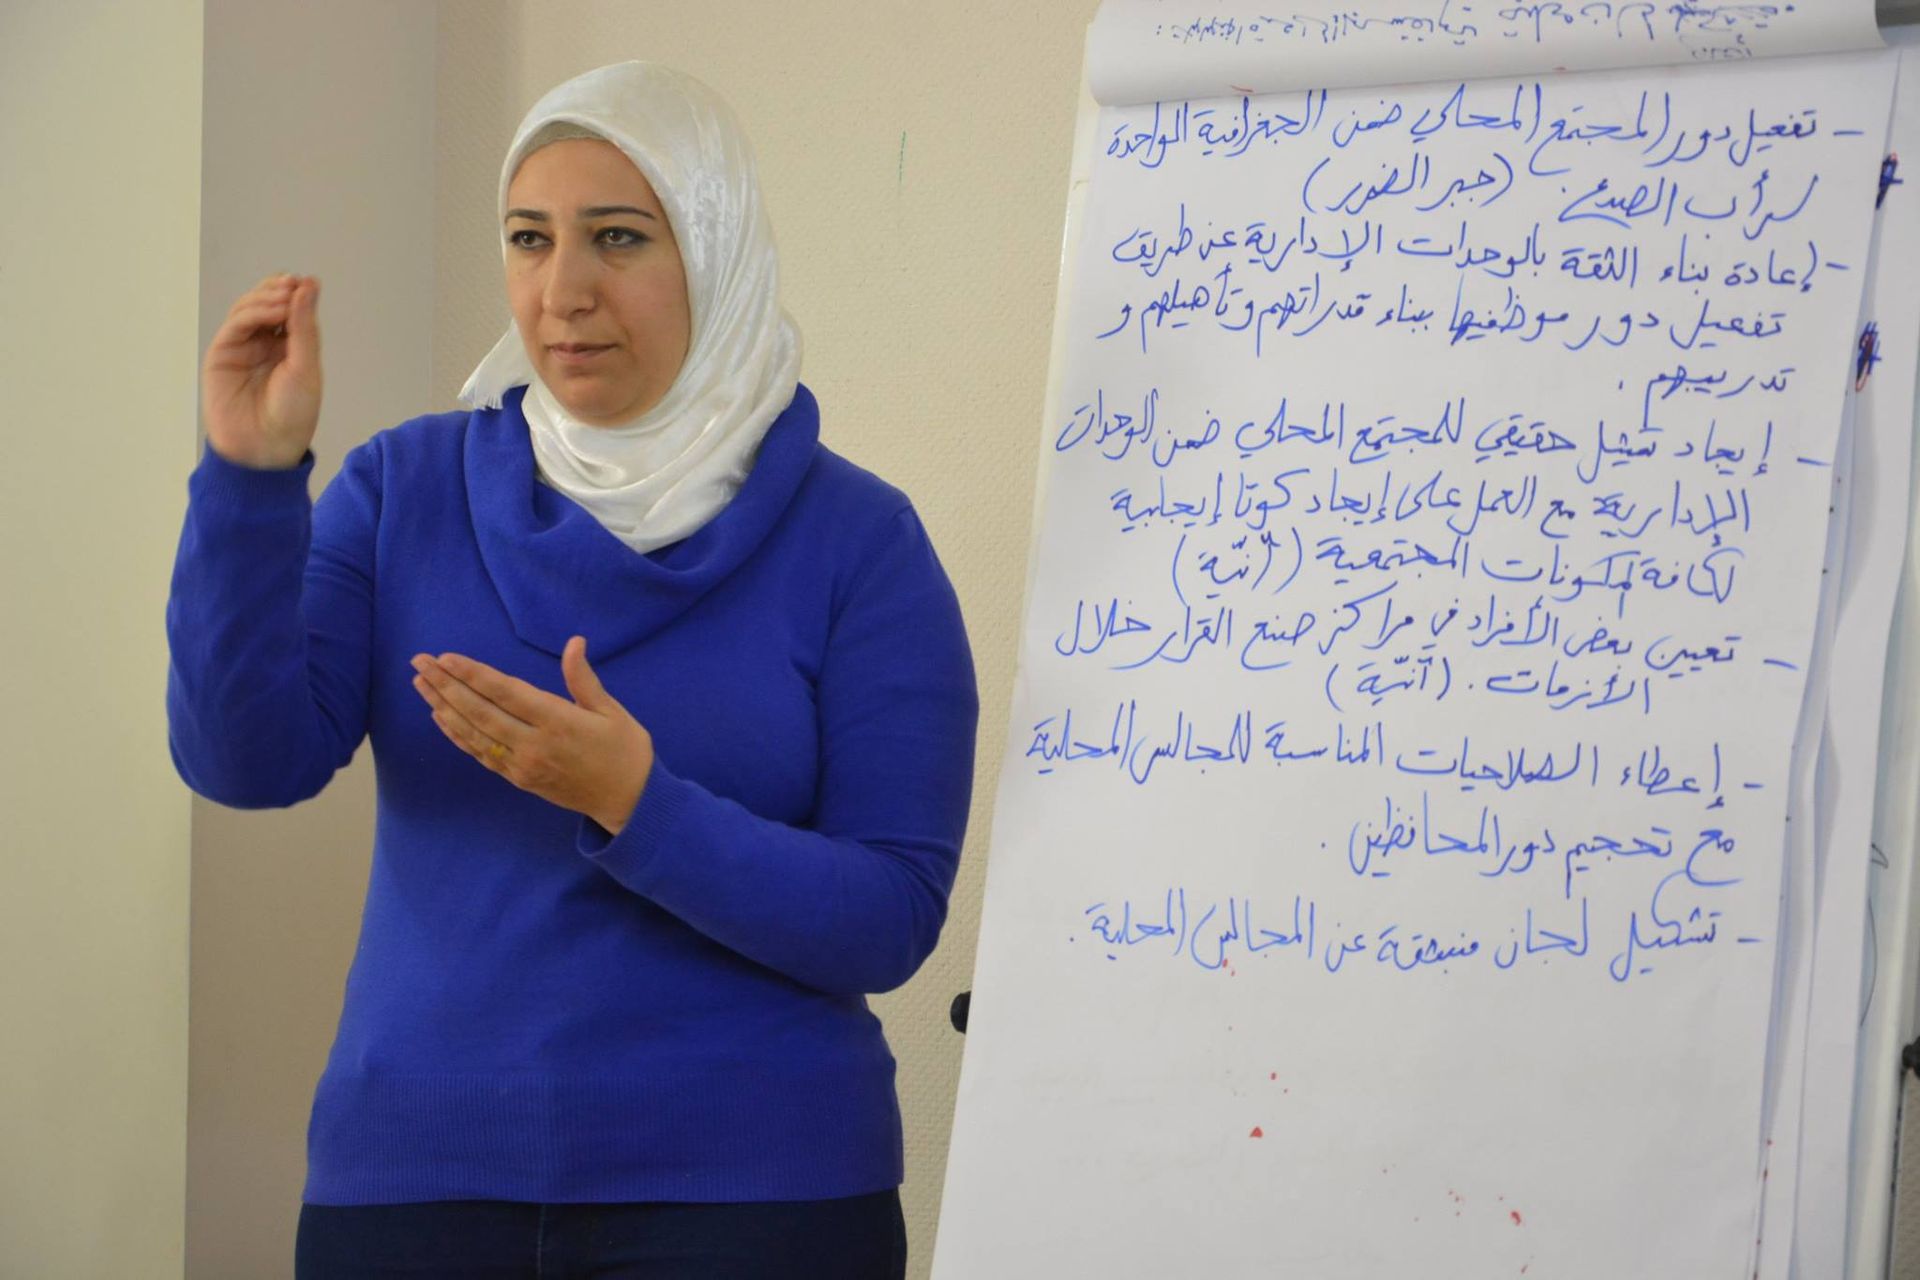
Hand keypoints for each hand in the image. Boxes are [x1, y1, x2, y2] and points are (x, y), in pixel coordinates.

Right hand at [200, 272, 322, 468]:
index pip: (290, 310)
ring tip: (284, 297)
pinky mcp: (222, 353)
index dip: (295, 293)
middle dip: (279, 290)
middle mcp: (265, 344)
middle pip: (267, 304)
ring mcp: (242, 347)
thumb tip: (309, 284)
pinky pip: (235, 325)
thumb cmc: (292, 414)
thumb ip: (304, 326)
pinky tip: (271, 311)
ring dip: (266, 298)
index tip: (305, 282)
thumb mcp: (306, 366)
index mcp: (290, 348)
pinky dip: (252, 312)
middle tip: (292, 285)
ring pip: (249, 309)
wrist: (265, 447)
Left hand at [410, 636, 654, 834]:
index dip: (474, 675)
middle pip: (481, 711)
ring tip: (420, 684)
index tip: (447, 658)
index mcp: (559, 722)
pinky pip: (480, 754)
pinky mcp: (518, 778)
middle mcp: (534, 744)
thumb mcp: (612, 711)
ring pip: (474, 732)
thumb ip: (584, 678)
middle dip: (447, 685)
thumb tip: (574, 642)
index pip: (506, 693)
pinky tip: (440, 716)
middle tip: (420, 662)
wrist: (629, 803)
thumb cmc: (625, 751)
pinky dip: (457, 734)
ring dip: (443, 706)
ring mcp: (523, 764)